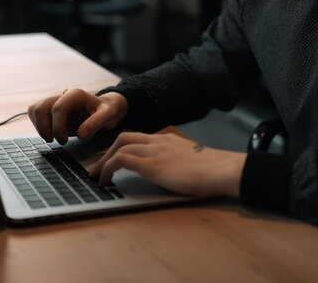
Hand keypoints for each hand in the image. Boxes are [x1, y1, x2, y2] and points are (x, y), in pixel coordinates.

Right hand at [27, 88, 127, 143]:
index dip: (57, 127)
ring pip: (34, 109)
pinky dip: (39, 126)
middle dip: (44, 128)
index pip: (57, 108)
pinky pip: (35, 114)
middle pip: (40, 108)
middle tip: (56, 141)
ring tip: (52, 138)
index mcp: (75, 94)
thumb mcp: (108, 115)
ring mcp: (55, 101)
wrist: (106, 109)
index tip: (64, 141)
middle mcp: (62, 95)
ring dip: (40, 127)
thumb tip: (80, 134)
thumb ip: (96, 123)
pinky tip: (51, 134)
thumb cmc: (108, 111)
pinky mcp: (50, 110)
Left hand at [89, 130, 246, 197]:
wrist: (221, 169)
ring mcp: (155, 150)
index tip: (114, 159)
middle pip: (125, 137)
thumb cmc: (213, 169)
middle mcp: (159, 140)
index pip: (139, 137)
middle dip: (107, 152)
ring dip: (103, 161)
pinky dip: (108, 168)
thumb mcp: (192, 159)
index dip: (123, 147)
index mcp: (169, 139)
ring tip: (96, 177)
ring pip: (119, 146)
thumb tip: (175, 170)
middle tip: (98, 168)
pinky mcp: (152, 164)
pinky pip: (121, 160)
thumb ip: (179, 159)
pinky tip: (105, 181)